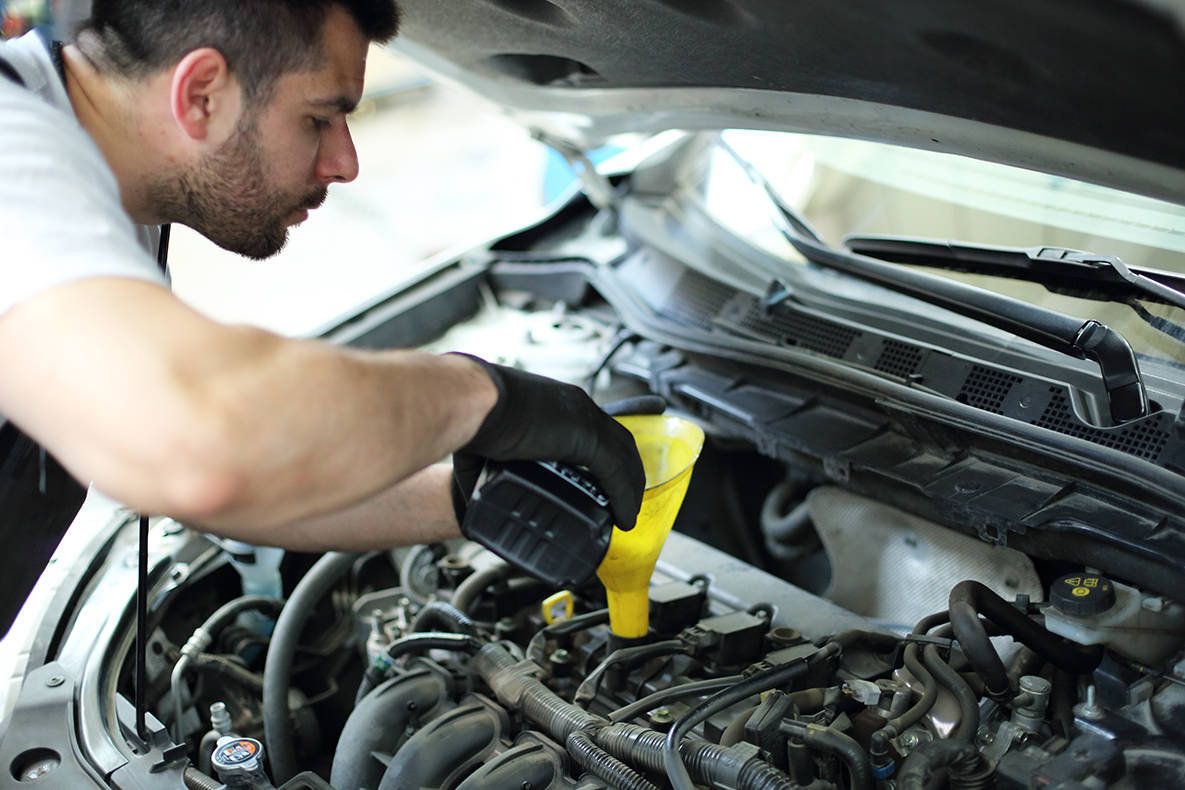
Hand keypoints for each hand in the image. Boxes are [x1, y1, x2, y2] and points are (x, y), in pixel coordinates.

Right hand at [450, 355, 645, 530]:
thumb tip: (469, 504)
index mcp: (557, 403)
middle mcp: (577, 406)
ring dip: (629, 487)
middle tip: (624, 498)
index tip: (608, 476)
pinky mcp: (586, 436)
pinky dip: (623, 496)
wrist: (471, 401)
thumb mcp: (482, 447)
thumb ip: (480, 473)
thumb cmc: (471, 419)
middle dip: (626, 471)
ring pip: (623, 457)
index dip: (607, 452)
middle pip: (618, 440)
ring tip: (626, 514)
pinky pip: (615, 472)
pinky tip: (623, 517)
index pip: (596, 426)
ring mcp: (585, 418)